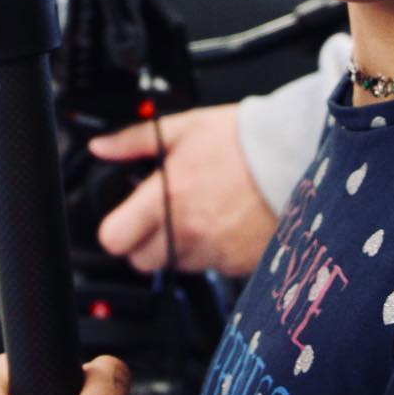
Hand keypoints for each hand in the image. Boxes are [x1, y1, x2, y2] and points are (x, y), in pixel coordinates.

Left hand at [91, 104, 277, 275]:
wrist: (292, 155)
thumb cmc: (240, 139)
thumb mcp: (182, 128)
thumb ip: (134, 140)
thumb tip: (101, 146)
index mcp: (166, 198)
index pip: (115, 239)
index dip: (117, 229)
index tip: (125, 218)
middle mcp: (187, 232)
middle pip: (142, 261)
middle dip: (146, 241)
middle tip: (162, 215)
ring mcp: (214, 252)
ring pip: (178, 265)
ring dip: (181, 245)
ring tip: (201, 211)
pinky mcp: (240, 264)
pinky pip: (212, 266)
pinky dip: (213, 249)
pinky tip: (224, 221)